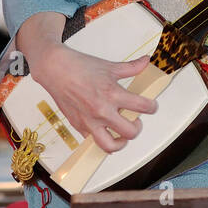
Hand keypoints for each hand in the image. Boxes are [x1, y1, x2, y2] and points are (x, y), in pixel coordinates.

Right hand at [32, 43, 156, 153]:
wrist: (55, 70)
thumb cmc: (80, 67)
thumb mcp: (110, 66)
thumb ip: (131, 67)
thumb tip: (146, 61)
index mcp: (112, 94)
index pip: (142, 107)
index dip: (152, 107)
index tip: (152, 106)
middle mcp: (102, 111)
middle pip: (130, 132)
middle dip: (138, 127)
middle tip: (136, 120)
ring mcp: (89, 121)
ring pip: (110, 146)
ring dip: (120, 142)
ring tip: (122, 133)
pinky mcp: (78, 126)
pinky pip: (93, 141)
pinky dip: (102, 139)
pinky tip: (105, 130)